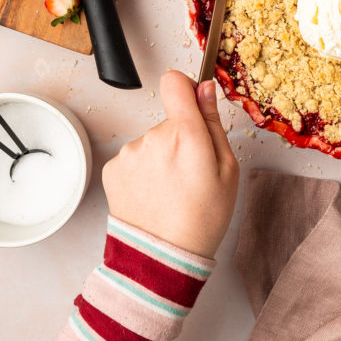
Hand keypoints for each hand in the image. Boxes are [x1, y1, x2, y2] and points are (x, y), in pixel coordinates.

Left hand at [102, 71, 238, 257]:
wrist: (164, 258)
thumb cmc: (203, 218)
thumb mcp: (227, 170)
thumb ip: (213, 123)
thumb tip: (206, 88)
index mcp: (185, 134)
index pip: (175, 82)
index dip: (186, 88)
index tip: (192, 104)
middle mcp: (152, 137)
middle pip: (169, 120)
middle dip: (181, 138)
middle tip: (190, 174)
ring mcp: (129, 153)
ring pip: (151, 141)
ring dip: (160, 157)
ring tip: (171, 190)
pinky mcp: (113, 169)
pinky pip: (134, 158)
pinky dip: (143, 171)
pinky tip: (153, 195)